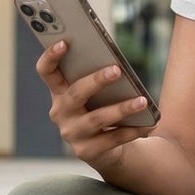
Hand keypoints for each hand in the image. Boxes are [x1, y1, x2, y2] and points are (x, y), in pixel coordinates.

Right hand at [39, 40, 153, 167]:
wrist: (106, 149)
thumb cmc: (101, 109)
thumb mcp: (97, 94)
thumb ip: (98, 78)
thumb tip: (117, 66)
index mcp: (59, 92)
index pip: (46, 71)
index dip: (50, 56)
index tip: (64, 42)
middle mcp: (60, 112)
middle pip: (75, 94)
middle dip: (96, 81)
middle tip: (117, 70)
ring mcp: (71, 134)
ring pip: (97, 118)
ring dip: (121, 109)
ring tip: (142, 101)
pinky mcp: (86, 152)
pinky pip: (112, 139)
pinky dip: (132, 131)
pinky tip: (148, 125)